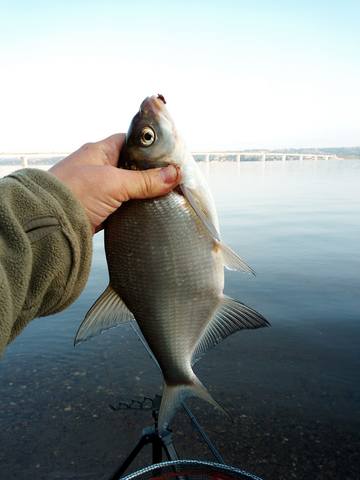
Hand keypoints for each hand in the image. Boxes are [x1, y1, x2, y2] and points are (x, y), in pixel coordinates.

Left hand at [49, 133, 179, 232]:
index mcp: (99, 152)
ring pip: (128, 188)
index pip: (129, 142)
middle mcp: (98, 168)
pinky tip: (149, 211)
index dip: (149, 148)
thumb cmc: (75, 192)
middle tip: (172, 179)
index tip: (168, 156)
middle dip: (150, 174)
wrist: (49, 223)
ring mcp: (98, 190)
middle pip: (132, 167)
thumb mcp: (114, 182)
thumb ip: (144, 180)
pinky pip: (122, 206)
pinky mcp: (99, 210)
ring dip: (143, 193)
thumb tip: (174, 175)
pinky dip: (134, 209)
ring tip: (166, 196)